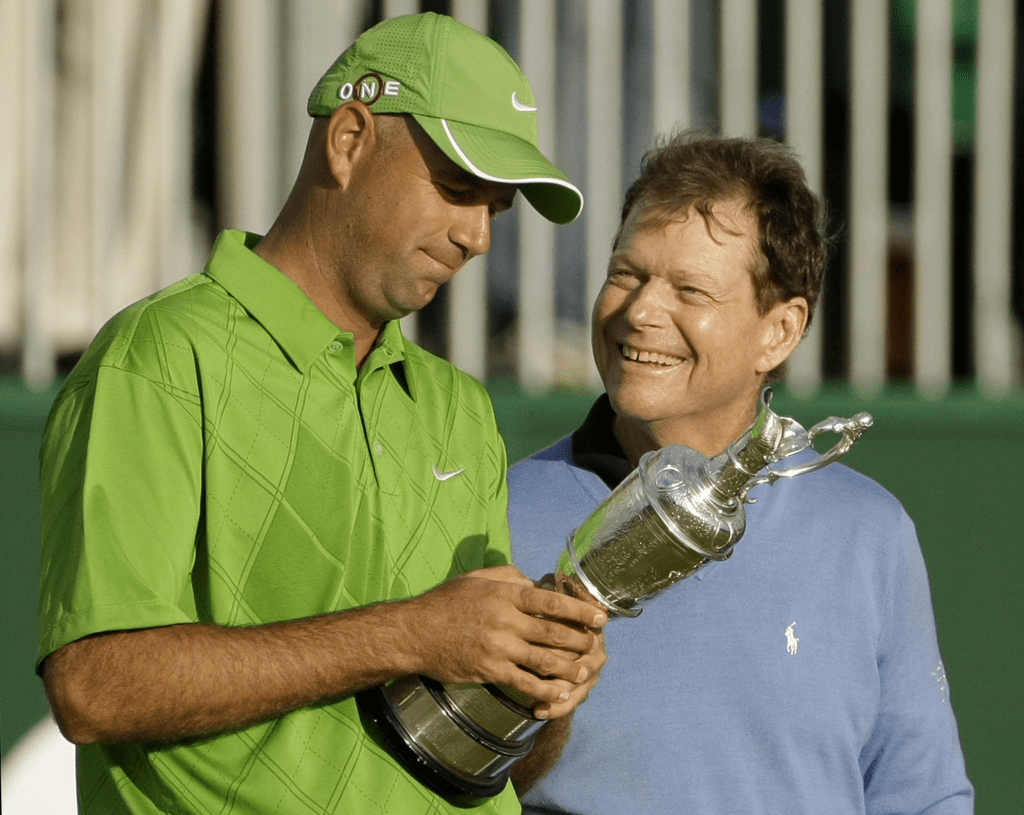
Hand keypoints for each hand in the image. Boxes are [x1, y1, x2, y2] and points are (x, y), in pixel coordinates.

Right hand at [399, 565, 607, 706]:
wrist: (415, 633)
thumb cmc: (446, 602)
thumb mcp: (477, 578)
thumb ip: (508, 576)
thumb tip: (534, 582)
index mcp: (505, 594)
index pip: (552, 602)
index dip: (580, 610)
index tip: (600, 616)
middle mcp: (505, 620)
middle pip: (554, 633)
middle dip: (580, 640)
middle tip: (596, 645)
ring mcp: (498, 647)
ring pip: (545, 661)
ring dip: (570, 668)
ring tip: (584, 671)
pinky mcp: (490, 670)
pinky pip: (526, 683)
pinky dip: (547, 691)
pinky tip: (561, 694)